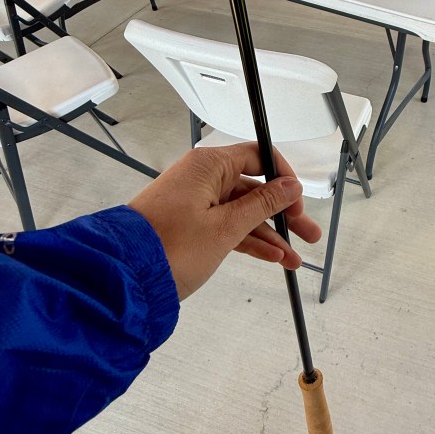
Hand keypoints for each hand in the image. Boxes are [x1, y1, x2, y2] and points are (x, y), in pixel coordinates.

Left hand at [129, 144, 321, 299]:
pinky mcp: (191, 225)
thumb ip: (262, 205)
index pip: (257, 156)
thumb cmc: (169, 247)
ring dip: (270, 235)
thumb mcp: (226, 227)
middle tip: (309, 234)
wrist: (125, 277)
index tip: (298, 201)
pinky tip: (272, 257)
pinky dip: (249, 241)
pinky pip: (228, 226)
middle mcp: (202, 179)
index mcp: (208, 167)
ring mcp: (196, 202)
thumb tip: (289, 187)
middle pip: (254, 188)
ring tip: (294, 259)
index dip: (283, 178)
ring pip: (243, 212)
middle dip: (283, 214)